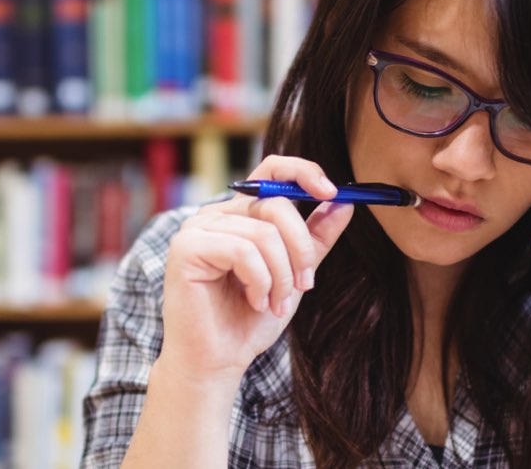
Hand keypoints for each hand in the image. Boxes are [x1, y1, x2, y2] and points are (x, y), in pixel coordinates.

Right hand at [159, 155, 355, 382]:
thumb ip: (314, 239)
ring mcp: (197, 229)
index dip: (304, 172)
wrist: (217, 362)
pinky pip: (242, 251)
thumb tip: (344, 203)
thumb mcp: (293, 275)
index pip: (271, 169)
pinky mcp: (186, 248)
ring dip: (281, 276)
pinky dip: (260, 281)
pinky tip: (255, 302)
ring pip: (263, 233)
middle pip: (275, 203)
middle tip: (306, 284)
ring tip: (276, 303)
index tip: (333, 194)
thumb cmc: (248, 321)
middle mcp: (215, 214)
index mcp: (239, 214)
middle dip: (301, 248)